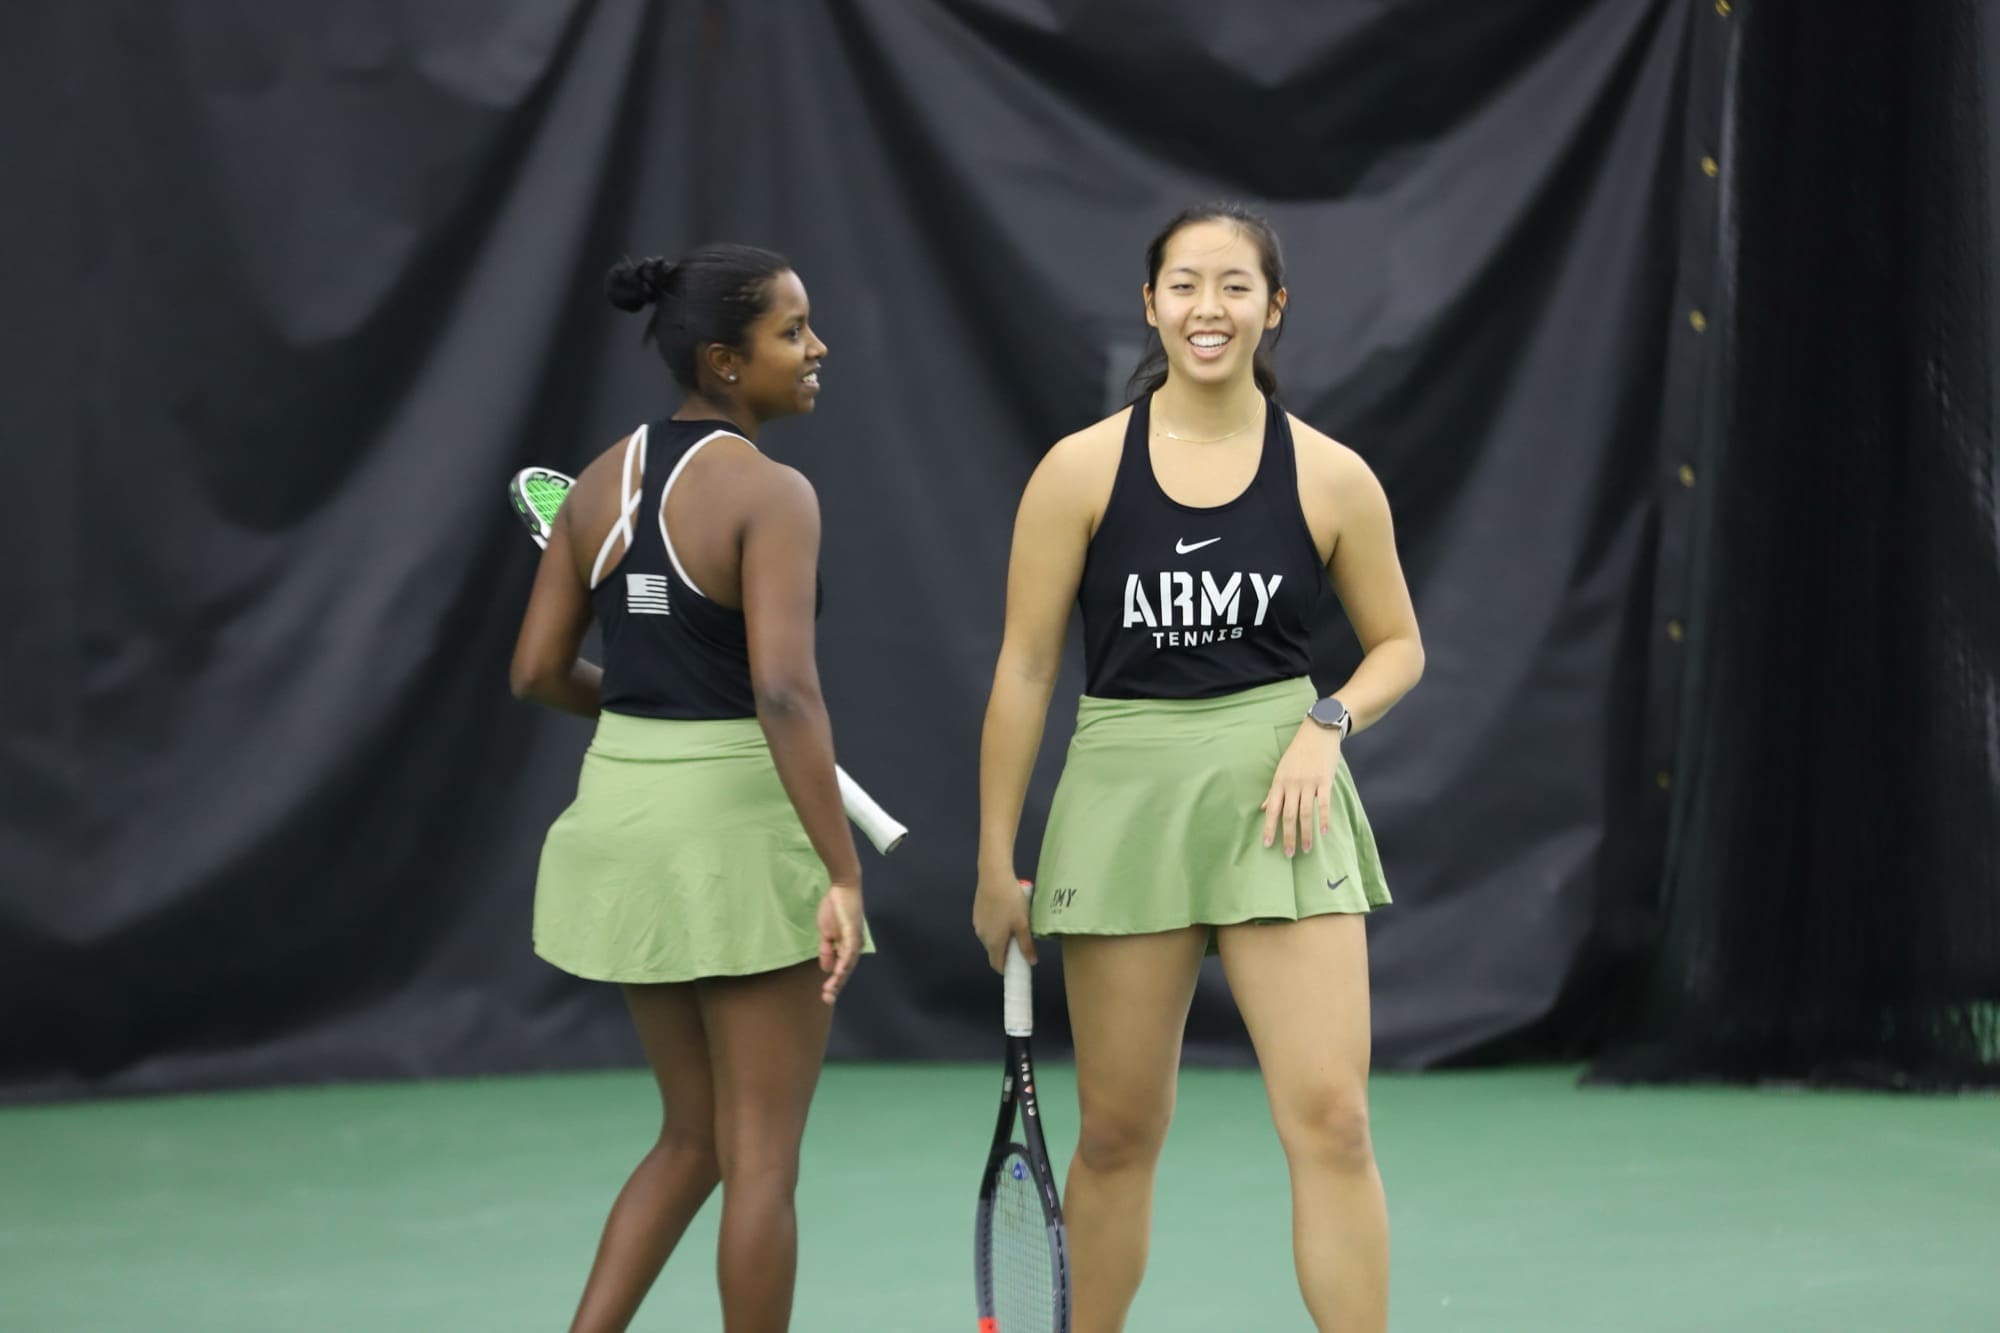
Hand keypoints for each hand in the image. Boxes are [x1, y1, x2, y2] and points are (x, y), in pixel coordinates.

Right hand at [817, 880, 863, 1003]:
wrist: (842, 888)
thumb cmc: (835, 908)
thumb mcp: (826, 933)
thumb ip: (827, 950)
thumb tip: (826, 969)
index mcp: (847, 946)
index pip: (842, 969)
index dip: (835, 983)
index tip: (826, 995)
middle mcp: (854, 946)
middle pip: (846, 970)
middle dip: (837, 986)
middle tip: (827, 1000)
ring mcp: (855, 939)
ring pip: (849, 964)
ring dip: (840, 978)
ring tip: (831, 990)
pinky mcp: (853, 931)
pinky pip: (850, 950)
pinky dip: (844, 962)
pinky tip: (839, 972)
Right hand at [972, 868, 1036, 973]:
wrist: (994, 877)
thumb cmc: (1011, 902)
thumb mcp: (1023, 924)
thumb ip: (1026, 944)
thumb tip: (1031, 962)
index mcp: (994, 942)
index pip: (997, 965)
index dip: (1008, 968)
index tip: (1018, 965)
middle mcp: (982, 937)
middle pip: (994, 951)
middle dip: (1006, 951)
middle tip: (1021, 941)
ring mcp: (978, 925)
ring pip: (990, 938)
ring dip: (1001, 937)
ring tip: (1015, 924)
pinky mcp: (976, 913)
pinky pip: (987, 926)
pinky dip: (996, 926)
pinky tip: (1005, 913)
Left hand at [1261, 722, 1340, 857]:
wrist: (1317, 732)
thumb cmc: (1298, 753)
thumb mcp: (1281, 770)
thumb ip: (1274, 791)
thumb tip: (1265, 808)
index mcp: (1279, 783)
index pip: (1273, 810)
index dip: (1270, 828)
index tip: (1267, 845)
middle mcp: (1292, 784)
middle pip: (1288, 815)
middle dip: (1288, 836)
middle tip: (1288, 854)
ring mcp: (1309, 783)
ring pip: (1305, 813)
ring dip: (1306, 833)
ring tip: (1307, 849)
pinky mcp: (1324, 780)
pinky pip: (1324, 803)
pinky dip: (1323, 819)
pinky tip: (1324, 832)